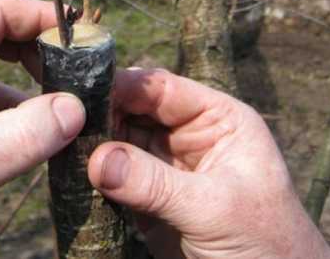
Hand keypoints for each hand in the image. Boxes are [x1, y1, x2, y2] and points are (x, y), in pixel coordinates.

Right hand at [88, 68, 329, 258]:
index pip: (162, 88)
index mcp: (218, 119)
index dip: (123, 86)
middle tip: (64, 125)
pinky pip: (115, 177)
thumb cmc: (266, 245)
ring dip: (94, 146)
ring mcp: (167, 167)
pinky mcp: (150, 199)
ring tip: (62, 150)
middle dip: (102, 117)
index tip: (82, 92)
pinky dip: (94, 177)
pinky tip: (73, 174)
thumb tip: (96, 159)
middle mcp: (189, 135)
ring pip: (120, 143)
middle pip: (135, 112)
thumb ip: (155, 183)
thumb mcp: (214, 208)